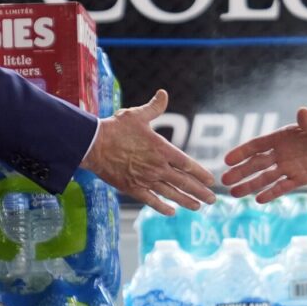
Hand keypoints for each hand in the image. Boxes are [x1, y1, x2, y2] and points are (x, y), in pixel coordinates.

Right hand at [83, 89, 215, 215]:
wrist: (93, 145)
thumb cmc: (115, 128)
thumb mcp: (137, 115)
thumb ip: (154, 107)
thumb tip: (163, 94)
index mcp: (161, 149)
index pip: (187, 164)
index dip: (201, 173)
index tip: (211, 180)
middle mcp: (157, 167)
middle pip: (184, 182)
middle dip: (200, 192)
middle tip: (213, 200)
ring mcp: (145, 179)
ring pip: (171, 193)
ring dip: (186, 201)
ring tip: (198, 207)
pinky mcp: (132, 188)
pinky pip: (151, 200)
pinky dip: (162, 207)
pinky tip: (172, 212)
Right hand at [222, 107, 306, 202]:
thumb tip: (302, 111)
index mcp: (282, 137)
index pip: (257, 145)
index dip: (242, 152)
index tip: (227, 160)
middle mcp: (281, 153)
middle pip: (257, 164)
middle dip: (241, 172)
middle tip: (225, 181)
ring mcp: (289, 166)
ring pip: (266, 178)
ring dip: (250, 185)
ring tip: (234, 194)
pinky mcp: (299, 179)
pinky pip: (282, 187)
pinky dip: (271, 193)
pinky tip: (258, 200)